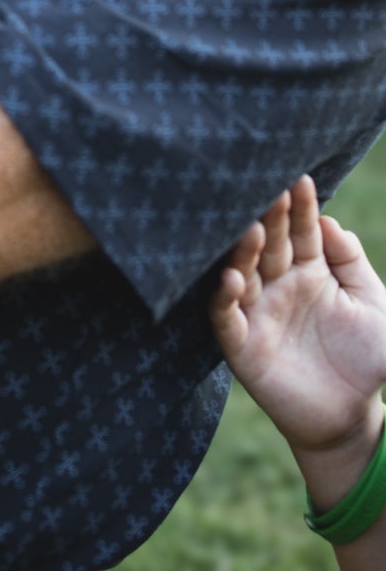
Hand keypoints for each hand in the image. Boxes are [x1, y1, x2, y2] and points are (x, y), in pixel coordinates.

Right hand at [212, 176, 385, 456]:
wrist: (351, 418)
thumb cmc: (366, 359)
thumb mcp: (375, 307)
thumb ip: (353, 264)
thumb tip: (330, 223)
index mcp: (310, 270)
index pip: (302, 231)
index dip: (301, 207)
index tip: (300, 178)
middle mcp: (279, 283)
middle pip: (270, 244)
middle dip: (269, 218)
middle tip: (267, 188)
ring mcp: (258, 311)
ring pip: (244, 271)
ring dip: (243, 250)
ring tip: (250, 228)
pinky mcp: (242, 344)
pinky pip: (227, 316)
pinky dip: (225, 297)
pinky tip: (231, 278)